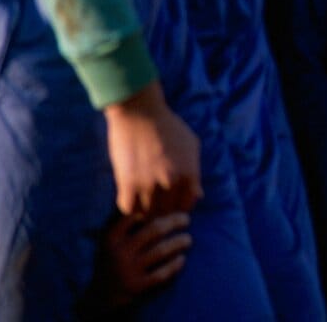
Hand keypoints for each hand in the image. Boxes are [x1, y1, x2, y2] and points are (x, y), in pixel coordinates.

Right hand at [103, 81, 202, 216]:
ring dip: (144, 211)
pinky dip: (129, 206)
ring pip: (147, 214)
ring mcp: (149, 184)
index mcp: (190, 173)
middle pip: (166, 212)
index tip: (169, 203)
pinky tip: (129, 197)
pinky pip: (128, 209)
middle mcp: (172, 182)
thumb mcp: (191, 144)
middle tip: (152, 206)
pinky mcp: (128, 183)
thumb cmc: (167, 125)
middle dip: (161, 211)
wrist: (140, 112)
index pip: (186, 205)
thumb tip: (198, 195)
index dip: (177, 207)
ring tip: (140, 203)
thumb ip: (195, 171)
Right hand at [105, 212, 191, 297]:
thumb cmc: (113, 259)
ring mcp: (128, 270)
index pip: (137, 215)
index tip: (171, 204)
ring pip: (161, 251)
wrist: (102, 295)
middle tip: (186, 219)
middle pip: (155, 230)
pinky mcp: (137, 286)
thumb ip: (125, 223)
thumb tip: (150, 200)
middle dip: (175, 222)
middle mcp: (119, 252)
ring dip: (179, 242)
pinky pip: (162, 273)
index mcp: (112, 237)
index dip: (157, 208)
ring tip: (188, 239)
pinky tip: (181, 259)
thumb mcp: (112, 240)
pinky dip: (174, 265)